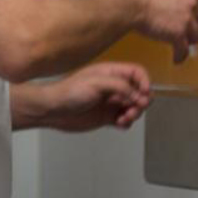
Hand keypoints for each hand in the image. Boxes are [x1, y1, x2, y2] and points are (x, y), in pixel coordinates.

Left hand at [36, 62, 152, 131]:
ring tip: (124, 118)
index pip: (138, 73)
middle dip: (141, 101)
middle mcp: (114, 87)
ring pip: (134, 107)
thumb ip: (120, 86)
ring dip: (134, 114)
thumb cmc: (71, 92)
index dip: (145, 82)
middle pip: (139, 92)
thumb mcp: (97, 83)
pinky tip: (119, 124)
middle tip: (133, 110)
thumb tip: (139, 95)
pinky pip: (125, 119)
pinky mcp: (107, 117)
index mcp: (113, 73)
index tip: (144, 94)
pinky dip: (127, 123)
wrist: (53, 109)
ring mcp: (111, 102)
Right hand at [130, 0, 197, 62]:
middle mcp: (191, 4)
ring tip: (178, 44)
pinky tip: (176, 59)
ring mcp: (186, 20)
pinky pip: (183, 50)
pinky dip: (180, 56)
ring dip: (188, 41)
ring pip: (197, 37)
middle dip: (193, 27)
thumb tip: (178, 2)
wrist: (132, 2)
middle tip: (182, 31)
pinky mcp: (177, 34)